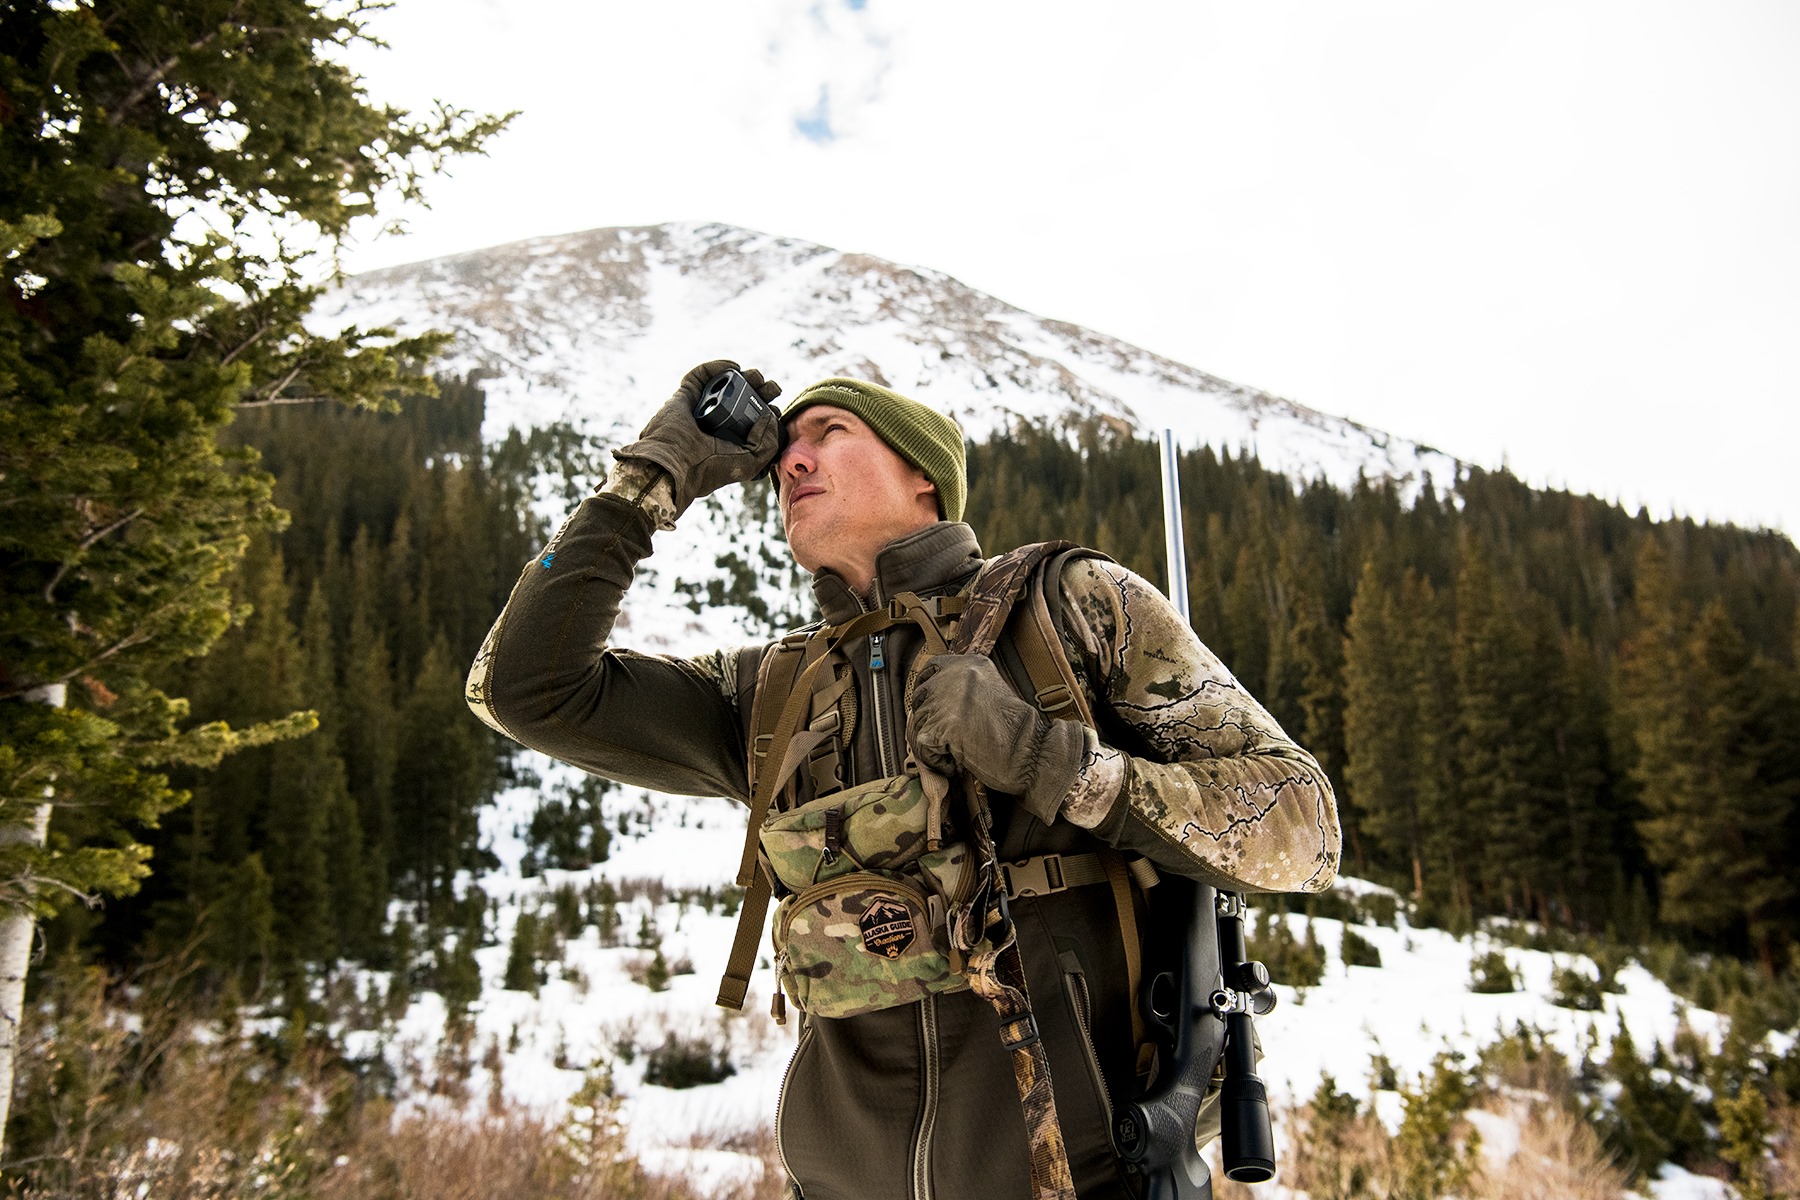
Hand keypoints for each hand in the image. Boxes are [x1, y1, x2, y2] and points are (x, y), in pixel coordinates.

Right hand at [613, 360, 782, 515]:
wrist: (673, 465)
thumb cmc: (709, 469)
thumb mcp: (749, 463)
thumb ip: (768, 443)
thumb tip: (769, 415)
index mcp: (728, 443)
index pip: (750, 423)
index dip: (766, 413)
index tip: (774, 409)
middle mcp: (713, 425)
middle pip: (740, 401)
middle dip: (759, 392)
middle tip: (772, 388)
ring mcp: (698, 409)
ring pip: (723, 386)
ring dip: (743, 377)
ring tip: (756, 376)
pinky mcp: (684, 396)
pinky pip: (700, 375)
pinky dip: (717, 366)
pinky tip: (733, 367)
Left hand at [906, 654, 1084, 825]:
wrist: (1031, 751)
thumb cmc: (1015, 729)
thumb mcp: (990, 690)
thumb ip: (962, 686)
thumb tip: (929, 696)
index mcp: (969, 663)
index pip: (930, 669)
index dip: (925, 690)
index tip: (930, 708)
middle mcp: (956, 675)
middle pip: (920, 697)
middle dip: (927, 720)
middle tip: (946, 738)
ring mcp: (949, 699)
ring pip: (919, 723)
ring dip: (933, 742)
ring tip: (955, 752)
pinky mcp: (945, 726)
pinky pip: (924, 745)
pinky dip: (936, 760)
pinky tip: (955, 764)